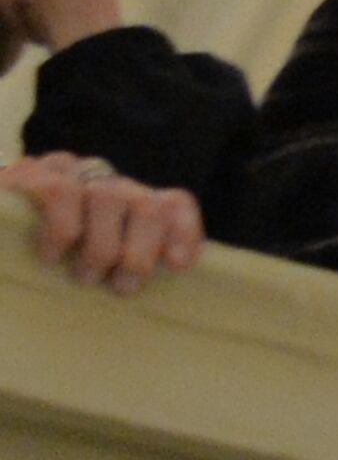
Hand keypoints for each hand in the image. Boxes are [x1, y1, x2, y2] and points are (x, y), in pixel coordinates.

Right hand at [2, 154, 204, 293]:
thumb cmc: (42, 260)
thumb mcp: (90, 265)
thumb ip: (125, 267)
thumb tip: (169, 277)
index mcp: (127, 201)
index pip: (174, 203)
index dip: (185, 232)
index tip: (180, 265)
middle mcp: (104, 180)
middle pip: (147, 204)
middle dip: (140, 253)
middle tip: (120, 287)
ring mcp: (68, 171)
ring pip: (109, 197)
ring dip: (102, 247)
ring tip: (84, 277)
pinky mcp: (30, 173)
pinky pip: (60, 193)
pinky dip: (61, 232)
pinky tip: (49, 257)